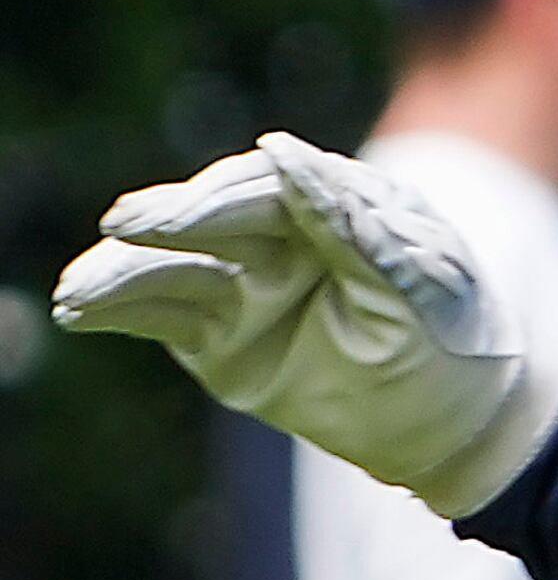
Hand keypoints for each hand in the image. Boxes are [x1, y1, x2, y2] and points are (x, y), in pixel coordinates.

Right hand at [53, 133, 557, 517]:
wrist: (455, 427)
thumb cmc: (454, 344)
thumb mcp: (417, 286)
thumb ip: (352, 225)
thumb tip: (286, 153)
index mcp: (343, 205)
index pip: (273, 185)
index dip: (227, 196)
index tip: (188, 210)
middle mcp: (288, 236)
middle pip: (214, 217)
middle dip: (168, 221)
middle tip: (125, 227)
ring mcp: (250, 284)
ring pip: (177, 266)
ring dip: (125, 272)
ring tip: (80, 291)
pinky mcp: (222, 335)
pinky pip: (165, 315)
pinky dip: (121, 309)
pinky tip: (81, 308)